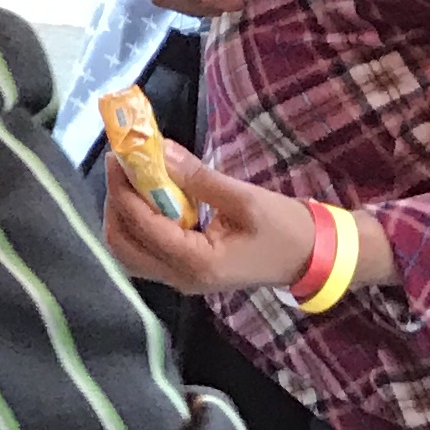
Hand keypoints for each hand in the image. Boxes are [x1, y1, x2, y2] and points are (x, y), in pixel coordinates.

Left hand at [98, 139, 310, 296]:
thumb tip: (158, 150)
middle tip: (122, 167)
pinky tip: (150, 197)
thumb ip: (198, 178)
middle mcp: (181, 278)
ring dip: (123, 214)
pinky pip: (146, 250)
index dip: (124, 189)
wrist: (313, 259)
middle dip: (116, 203)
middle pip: (123, 244)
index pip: (142, 226)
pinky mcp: (184, 272)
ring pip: (130, 251)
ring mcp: (181, 279)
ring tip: (133, 179)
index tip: (118, 156)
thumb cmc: (285, 230)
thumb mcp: (245, 199)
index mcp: (196, 263)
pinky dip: (138, 224)